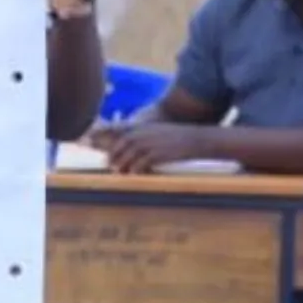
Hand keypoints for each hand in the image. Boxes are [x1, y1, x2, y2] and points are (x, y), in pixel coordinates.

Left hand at [96, 120, 210, 173]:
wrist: (195, 139)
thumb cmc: (177, 137)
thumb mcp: (158, 131)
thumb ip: (144, 136)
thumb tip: (132, 146)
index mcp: (143, 128)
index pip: (120, 135)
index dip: (112, 146)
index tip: (108, 155)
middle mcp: (143, 134)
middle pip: (121, 146)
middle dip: (114, 158)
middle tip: (113, 168)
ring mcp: (149, 144)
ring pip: (128, 156)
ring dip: (123, 166)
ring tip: (122, 173)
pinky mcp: (156, 154)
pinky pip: (140, 164)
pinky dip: (135, 170)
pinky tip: (136, 175)